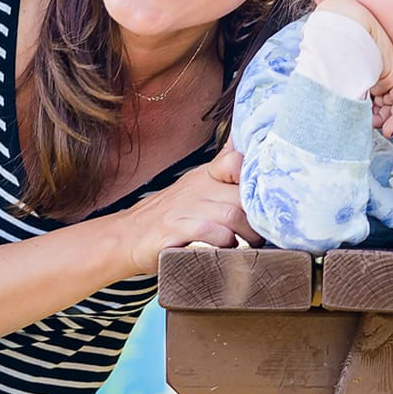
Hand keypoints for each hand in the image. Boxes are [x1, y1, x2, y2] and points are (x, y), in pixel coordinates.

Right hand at [116, 148, 261, 276]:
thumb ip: (223, 171)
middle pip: (242, 195)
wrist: (128, 236)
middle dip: (259, 217)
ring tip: (249, 244)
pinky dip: (223, 243)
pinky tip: (224, 250)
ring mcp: (183, 208)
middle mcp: (195, 188)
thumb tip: (243, 144)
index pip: (234, 161)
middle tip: (264, 232)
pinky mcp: (172, 230)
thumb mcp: (197, 187)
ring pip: (230, 214)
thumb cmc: (171, 215)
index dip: (253, 175)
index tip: (264, 198)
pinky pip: (209, 233)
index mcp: (205, 176)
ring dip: (246, 234)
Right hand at [318, 0, 392, 135]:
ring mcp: (386, 74)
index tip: (357, 127)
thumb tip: (310, 100)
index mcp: (362, 73)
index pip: (369, 99)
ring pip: (392, 104)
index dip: (365, 116)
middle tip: (366, 127)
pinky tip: (389, 129)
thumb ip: (331, 82)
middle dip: (376, 119)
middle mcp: (376, 75)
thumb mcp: (331, 68)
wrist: (342, 21)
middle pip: (382, 104)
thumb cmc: (330, 43)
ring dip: (384, 119)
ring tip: (375, 127)